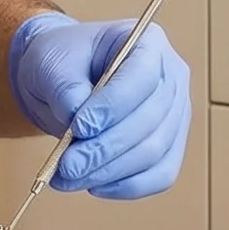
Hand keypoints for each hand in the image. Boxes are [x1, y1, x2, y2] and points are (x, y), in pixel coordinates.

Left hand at [7, 11, 191, 199]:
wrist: (63, 79)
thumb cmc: (62, 61)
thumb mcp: (52, 63)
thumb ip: (65, 88)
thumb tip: (76, 122)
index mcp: (149, 43)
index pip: (142, 77)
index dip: (112, 107)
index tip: (78, 127)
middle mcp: (172, 77)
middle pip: (150, 121)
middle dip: (104, 149)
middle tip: (66, 165)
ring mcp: (176, 114)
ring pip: (154, 153)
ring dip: (110, 171)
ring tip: (68, 177)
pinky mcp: (170, 145)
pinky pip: (161, 174)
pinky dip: (128, 186)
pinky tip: (94, 185)